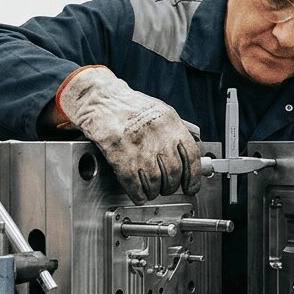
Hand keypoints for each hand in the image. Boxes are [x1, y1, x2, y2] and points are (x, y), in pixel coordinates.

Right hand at [57, 66, 201, 202]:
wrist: (99, 99)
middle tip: (167, 189)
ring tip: (151, 191)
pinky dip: (138, 193)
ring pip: (155, 181)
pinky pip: (134, 183)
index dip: (193, 177)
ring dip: (154, 191)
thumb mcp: (159, 110)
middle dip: (170, 186)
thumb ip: (174, 130)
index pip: (191, 155)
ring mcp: (139, 146)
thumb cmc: (127, 105)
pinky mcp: (120, 155)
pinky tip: (138, 194)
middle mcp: (157, 134)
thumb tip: (188, 151)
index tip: (191, 187)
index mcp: (170, 121)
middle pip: (173, 172)